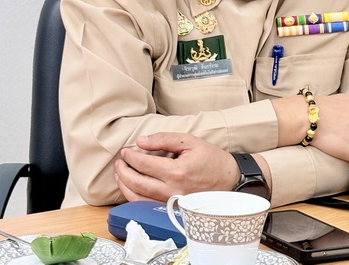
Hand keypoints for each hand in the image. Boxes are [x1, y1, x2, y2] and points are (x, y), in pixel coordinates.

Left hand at [114, 132, 237, 202]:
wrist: (230, 180)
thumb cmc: (211, 159)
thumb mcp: (190, 141)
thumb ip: (163, 139)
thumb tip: (141, 141)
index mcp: (176, 172)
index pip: (143, 164)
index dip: (130, 156)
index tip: (126, 150)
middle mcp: (172, 190)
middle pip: (137, 183)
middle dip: (123, 171)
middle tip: (119, 161)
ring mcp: (172, 202)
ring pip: (138, 198)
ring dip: (124, 186)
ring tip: (120, 174)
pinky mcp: (173, 208)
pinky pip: (147, 205)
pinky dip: (134, 197)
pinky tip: (131, 187)